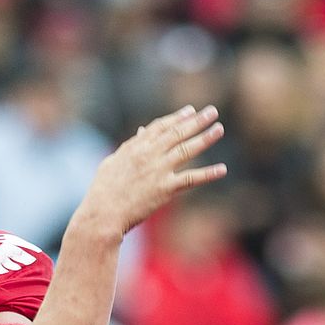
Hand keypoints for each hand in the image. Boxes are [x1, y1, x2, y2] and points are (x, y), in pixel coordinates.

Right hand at [75, 105, 225, 240]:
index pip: (161, 127)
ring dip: (205, 138)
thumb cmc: (102, 192)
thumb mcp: (112, 163)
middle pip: (177, 133)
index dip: (177, 118)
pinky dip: (207, 174)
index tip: (190, 111)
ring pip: (186, 149)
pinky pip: (190, 179)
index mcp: (136, 147)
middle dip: (196, 121)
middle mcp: (150, 155)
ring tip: (218, 129)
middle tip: (212, 112)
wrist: (102, 214)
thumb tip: (141, 132)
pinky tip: (222, 170)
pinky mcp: (165, 189)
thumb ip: (129, 146)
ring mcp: (158, 171)